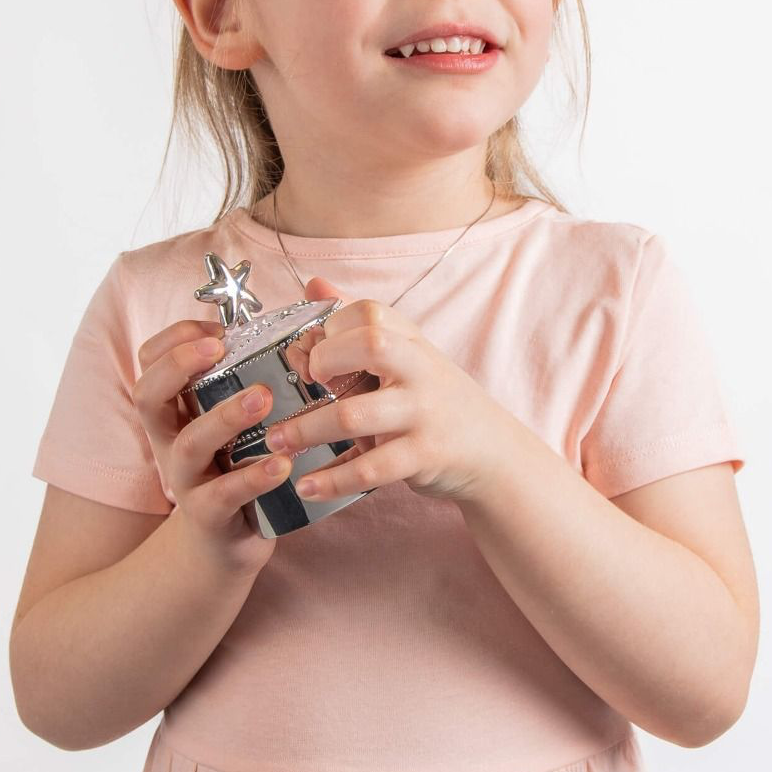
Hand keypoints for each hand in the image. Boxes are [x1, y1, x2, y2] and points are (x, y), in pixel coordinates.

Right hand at [133, 318, 286, 575]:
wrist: (223, 546)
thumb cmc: (238, 464)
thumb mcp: (233, 419)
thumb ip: (254, 372)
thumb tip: (306, 304)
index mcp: (174, 411)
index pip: (149, 363)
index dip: (173, 340)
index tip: (213, 329)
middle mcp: (170, 440)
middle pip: (148, 395)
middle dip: (177, 366)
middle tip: (217, 347)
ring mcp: (186, 480)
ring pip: (189, 443)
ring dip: (224, 416)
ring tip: (262, 398)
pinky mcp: (209, 516)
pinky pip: (223, 495)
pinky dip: (251, 478)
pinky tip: (280, 464)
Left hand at [265, 277, 519, 504]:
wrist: (493, 452)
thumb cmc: (435, 399)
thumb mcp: (407, 355)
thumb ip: (361, 324)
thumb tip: (315, 284)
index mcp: (412, 342)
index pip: (370, 313)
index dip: (334, 326)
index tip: (313, 348)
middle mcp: (420, 371)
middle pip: (370, 345)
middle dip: (324, 359)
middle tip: (304, 381)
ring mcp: (422, 413)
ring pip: (354, 415)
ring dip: (307, 430)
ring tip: (278, 442)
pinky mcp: (423, 456)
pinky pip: (370, 469)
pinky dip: (333, 480)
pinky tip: (307, 486)